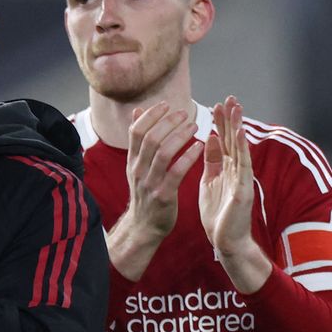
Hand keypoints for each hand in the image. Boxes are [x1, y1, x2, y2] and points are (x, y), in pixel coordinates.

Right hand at [106, 102, 203, 280]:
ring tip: (195, 127)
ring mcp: (150, 183)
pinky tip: (199, 147)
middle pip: (150, 138)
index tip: (167, 105)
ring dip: (180, 136)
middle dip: (168, 122)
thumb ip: (139, 140)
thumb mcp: (137, 166)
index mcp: (132, 161)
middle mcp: (138, 170)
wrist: (144, 226)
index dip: (151, 115)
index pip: (136, 131)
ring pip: (163, 152)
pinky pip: (176, 172)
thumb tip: (138, 112)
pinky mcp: (163, 195)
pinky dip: (188, 157)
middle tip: (185, 114)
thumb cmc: (146, 193)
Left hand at [199, 96, 270, 292]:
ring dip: (238, 128)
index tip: (218, 104)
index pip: (225, 141)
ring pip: (240, 148)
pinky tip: (239, 134)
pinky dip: (241, 149)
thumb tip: (211, 140)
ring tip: (236, 108)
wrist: (226, 242)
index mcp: (227, 169)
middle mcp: (237, 171)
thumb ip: (212, 162)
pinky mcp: (243, 190)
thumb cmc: (219, 215)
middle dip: (231, 119)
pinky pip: (242, 167)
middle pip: (234, 140)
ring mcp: (241, 179)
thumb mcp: (211, 182)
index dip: (221, 123)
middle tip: (229, 98)